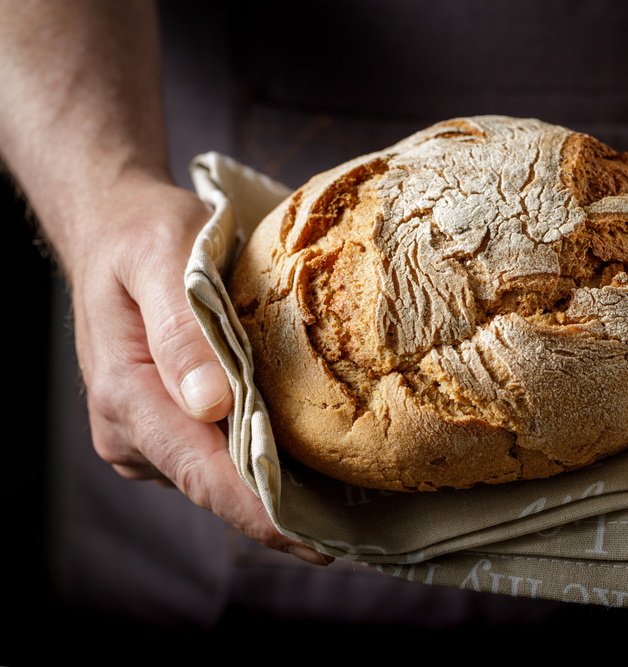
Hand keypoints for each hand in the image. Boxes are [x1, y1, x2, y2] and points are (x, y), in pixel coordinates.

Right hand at [68, 173, 330, 565]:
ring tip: (348, 509)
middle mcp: (132, 431)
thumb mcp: (160, 255)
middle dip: (283, 516)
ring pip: (219, 479)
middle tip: (358, 536)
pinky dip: (262, 465)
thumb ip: (181, 328)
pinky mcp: (167, 431)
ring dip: (277, 492)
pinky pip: (218, 458)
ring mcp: (147, 437)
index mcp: (125, 395)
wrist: (111, 229)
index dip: (261, 513)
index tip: (318, 542)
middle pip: (216, 489)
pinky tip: (312, 471)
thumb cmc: (141, 234)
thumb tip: (210, 404)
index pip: (202, 474)